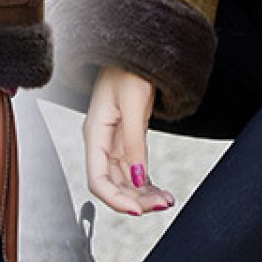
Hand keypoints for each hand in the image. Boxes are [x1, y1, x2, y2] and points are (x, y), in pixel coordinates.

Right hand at [82, 65, 174, 215]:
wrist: (137, 50)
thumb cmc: (129, 69)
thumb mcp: (134, 104)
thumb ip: (134, 142)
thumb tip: (138, 179)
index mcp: (95, 133)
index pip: (97, 180)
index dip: (116, 200)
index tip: (139, 211)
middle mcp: (101, 141)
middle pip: (112, 184)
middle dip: (135, 199)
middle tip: (162, 205)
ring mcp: (115, 141)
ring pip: (125, 180)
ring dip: (143, 194)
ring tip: (166, 201)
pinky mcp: (128, 139)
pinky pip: (134, 169)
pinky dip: (146, 183)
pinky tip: (161, 191)